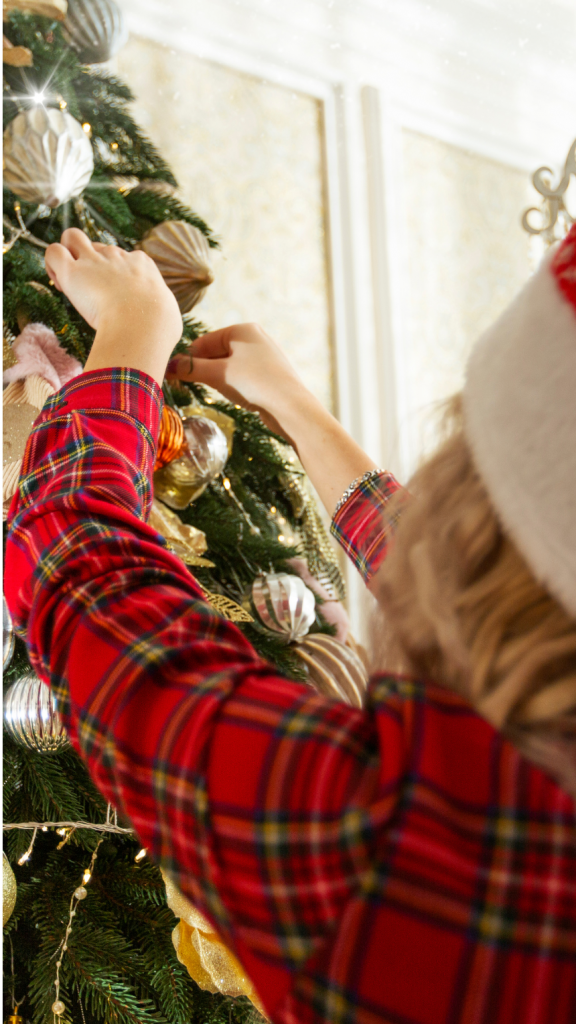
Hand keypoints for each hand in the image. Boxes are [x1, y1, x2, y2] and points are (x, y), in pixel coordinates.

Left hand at [45, 228, 181, 385]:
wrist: (144, 325)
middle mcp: (117, 256)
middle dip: (88, 262)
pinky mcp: (72, 271)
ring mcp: (94, 260)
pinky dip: (52, 263)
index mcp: (141, 264)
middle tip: (88, 291)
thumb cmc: (160, 326)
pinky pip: (53, 251)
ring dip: (67, 254)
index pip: (122, 257)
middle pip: (96, 246)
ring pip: (72, 236)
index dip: (112, 274)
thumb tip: (164, 320)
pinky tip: (60, 283)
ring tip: (69, 283)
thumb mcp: (167, 311)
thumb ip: (159, 308)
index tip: (110, 296)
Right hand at [168, 322, 376, 514]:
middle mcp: (255, 338)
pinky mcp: (269, 374)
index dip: (189, 359)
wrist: (291, 407)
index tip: (175, 375)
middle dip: (204, 370)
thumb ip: (191, 368)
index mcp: (243, 329)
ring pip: (228, 366)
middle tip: (196, 386)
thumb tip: (168, 366)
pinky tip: (238, 396)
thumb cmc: (254, 384)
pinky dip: (234, 385)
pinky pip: (242, 376)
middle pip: (216, 353)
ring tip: (223, 391)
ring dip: (218, 379)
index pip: (203, 341)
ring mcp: (264, 356)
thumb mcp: (218, 374)